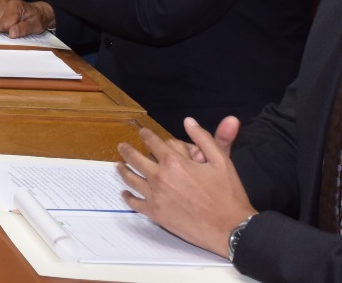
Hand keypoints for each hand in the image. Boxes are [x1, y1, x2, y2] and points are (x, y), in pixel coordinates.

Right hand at [0, 0, 52, 36]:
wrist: (35, 12)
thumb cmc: (35, 19)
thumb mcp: (35, 26)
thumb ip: (23, 29)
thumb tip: (11, 34)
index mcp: (14, 6)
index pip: (4, 25)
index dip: (10, 31)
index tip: (17, 29)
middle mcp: (3, 2)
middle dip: (3, 30)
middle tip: (13, 26)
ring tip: (7, 24)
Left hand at [116, 119, 253, 256]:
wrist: (230, 229)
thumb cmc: (228, 195)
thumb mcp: (222, 161)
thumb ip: (204, 138)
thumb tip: (188, 121)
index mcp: (174, 162)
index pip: (152, 141)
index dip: (146, 135)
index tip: (143, 133)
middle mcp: (160, 176)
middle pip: (135, 158)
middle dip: (127, 150)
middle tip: (122, 147)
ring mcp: (155, 196)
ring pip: (130, 178)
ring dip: (123, 170)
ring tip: (119, 166)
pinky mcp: (155, 214)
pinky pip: (134, 203)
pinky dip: (128, 197)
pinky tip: (125, 193)